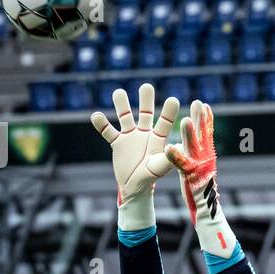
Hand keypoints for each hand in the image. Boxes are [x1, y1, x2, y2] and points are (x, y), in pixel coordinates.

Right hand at [90, 84, 180, 231]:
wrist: (135, 186)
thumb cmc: (151, 176)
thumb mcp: (160, 167)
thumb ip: (169, 158)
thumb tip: (177, 147)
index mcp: (158, 138)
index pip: (164, 122)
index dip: (168, 112)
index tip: (173, 100)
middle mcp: (144, 133)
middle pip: (145, 112)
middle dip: (146, 100)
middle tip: (146, 87)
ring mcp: (130, 136)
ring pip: (125, 117)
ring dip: (122, 105)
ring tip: (119, 93)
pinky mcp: (117, 143)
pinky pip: (108, 132)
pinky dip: (102, 124)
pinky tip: (96, 116)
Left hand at [164, 99, 217, 227]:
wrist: (206, 209)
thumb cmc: (199, 188)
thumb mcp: (197, 167)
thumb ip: (192, 154)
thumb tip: (184, 142)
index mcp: (206, 154)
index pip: (206, 133)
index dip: (206, 119)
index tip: (203, 104)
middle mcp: (206, 158)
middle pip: (203, 135)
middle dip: (201, 119)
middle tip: (199, 104)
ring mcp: (199, 167)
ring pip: (193, 147)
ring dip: (189, 134)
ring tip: (185, 120)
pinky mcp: (191, 177)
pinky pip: (182, 165)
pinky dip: (176, 156)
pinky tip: (169, 147)